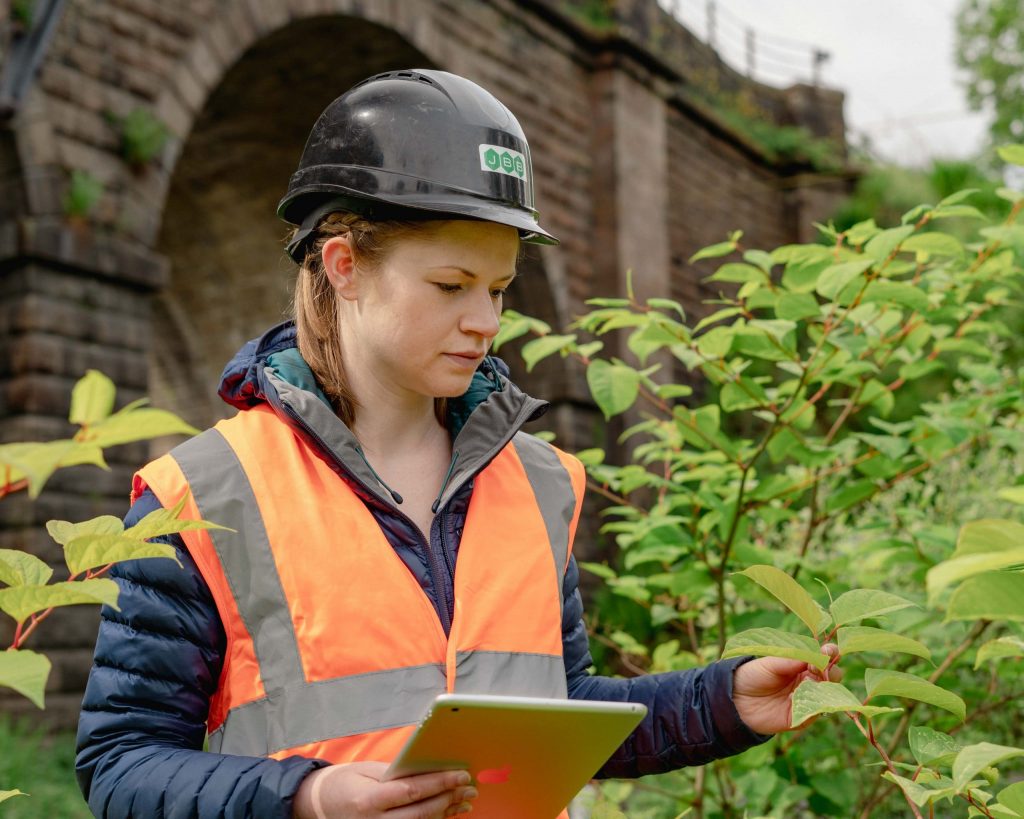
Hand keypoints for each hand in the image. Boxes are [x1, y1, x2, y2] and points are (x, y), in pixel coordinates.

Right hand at [293, 762, 476, 818]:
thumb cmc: (343, 782)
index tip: (461, 774)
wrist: (316, 804)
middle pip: (420, 814)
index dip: (440, 783)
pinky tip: (448, 813)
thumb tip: (429, 770)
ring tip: (465, 801)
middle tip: (469, 788)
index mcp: (369, 800)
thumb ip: (396, 773)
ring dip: (445, 813)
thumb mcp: (367, 770)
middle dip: (448, 799)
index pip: (412, 791)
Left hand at [732, 644, 841, 734]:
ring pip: (828, 694)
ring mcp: (807, 699)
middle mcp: (808, 681)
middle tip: (819, 668)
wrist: (736, 699)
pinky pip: (817, 711)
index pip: (823, 657)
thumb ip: (792, 660)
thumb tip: (816, 656)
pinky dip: (818, 704)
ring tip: (811, 681)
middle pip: (832, 676)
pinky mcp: (802, 716)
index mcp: (801, 664)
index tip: (829, 651)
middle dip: (831, 670)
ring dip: (825, 687)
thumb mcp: (771, 663)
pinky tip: (811, 697)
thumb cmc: (752, 676)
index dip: (830, 653)